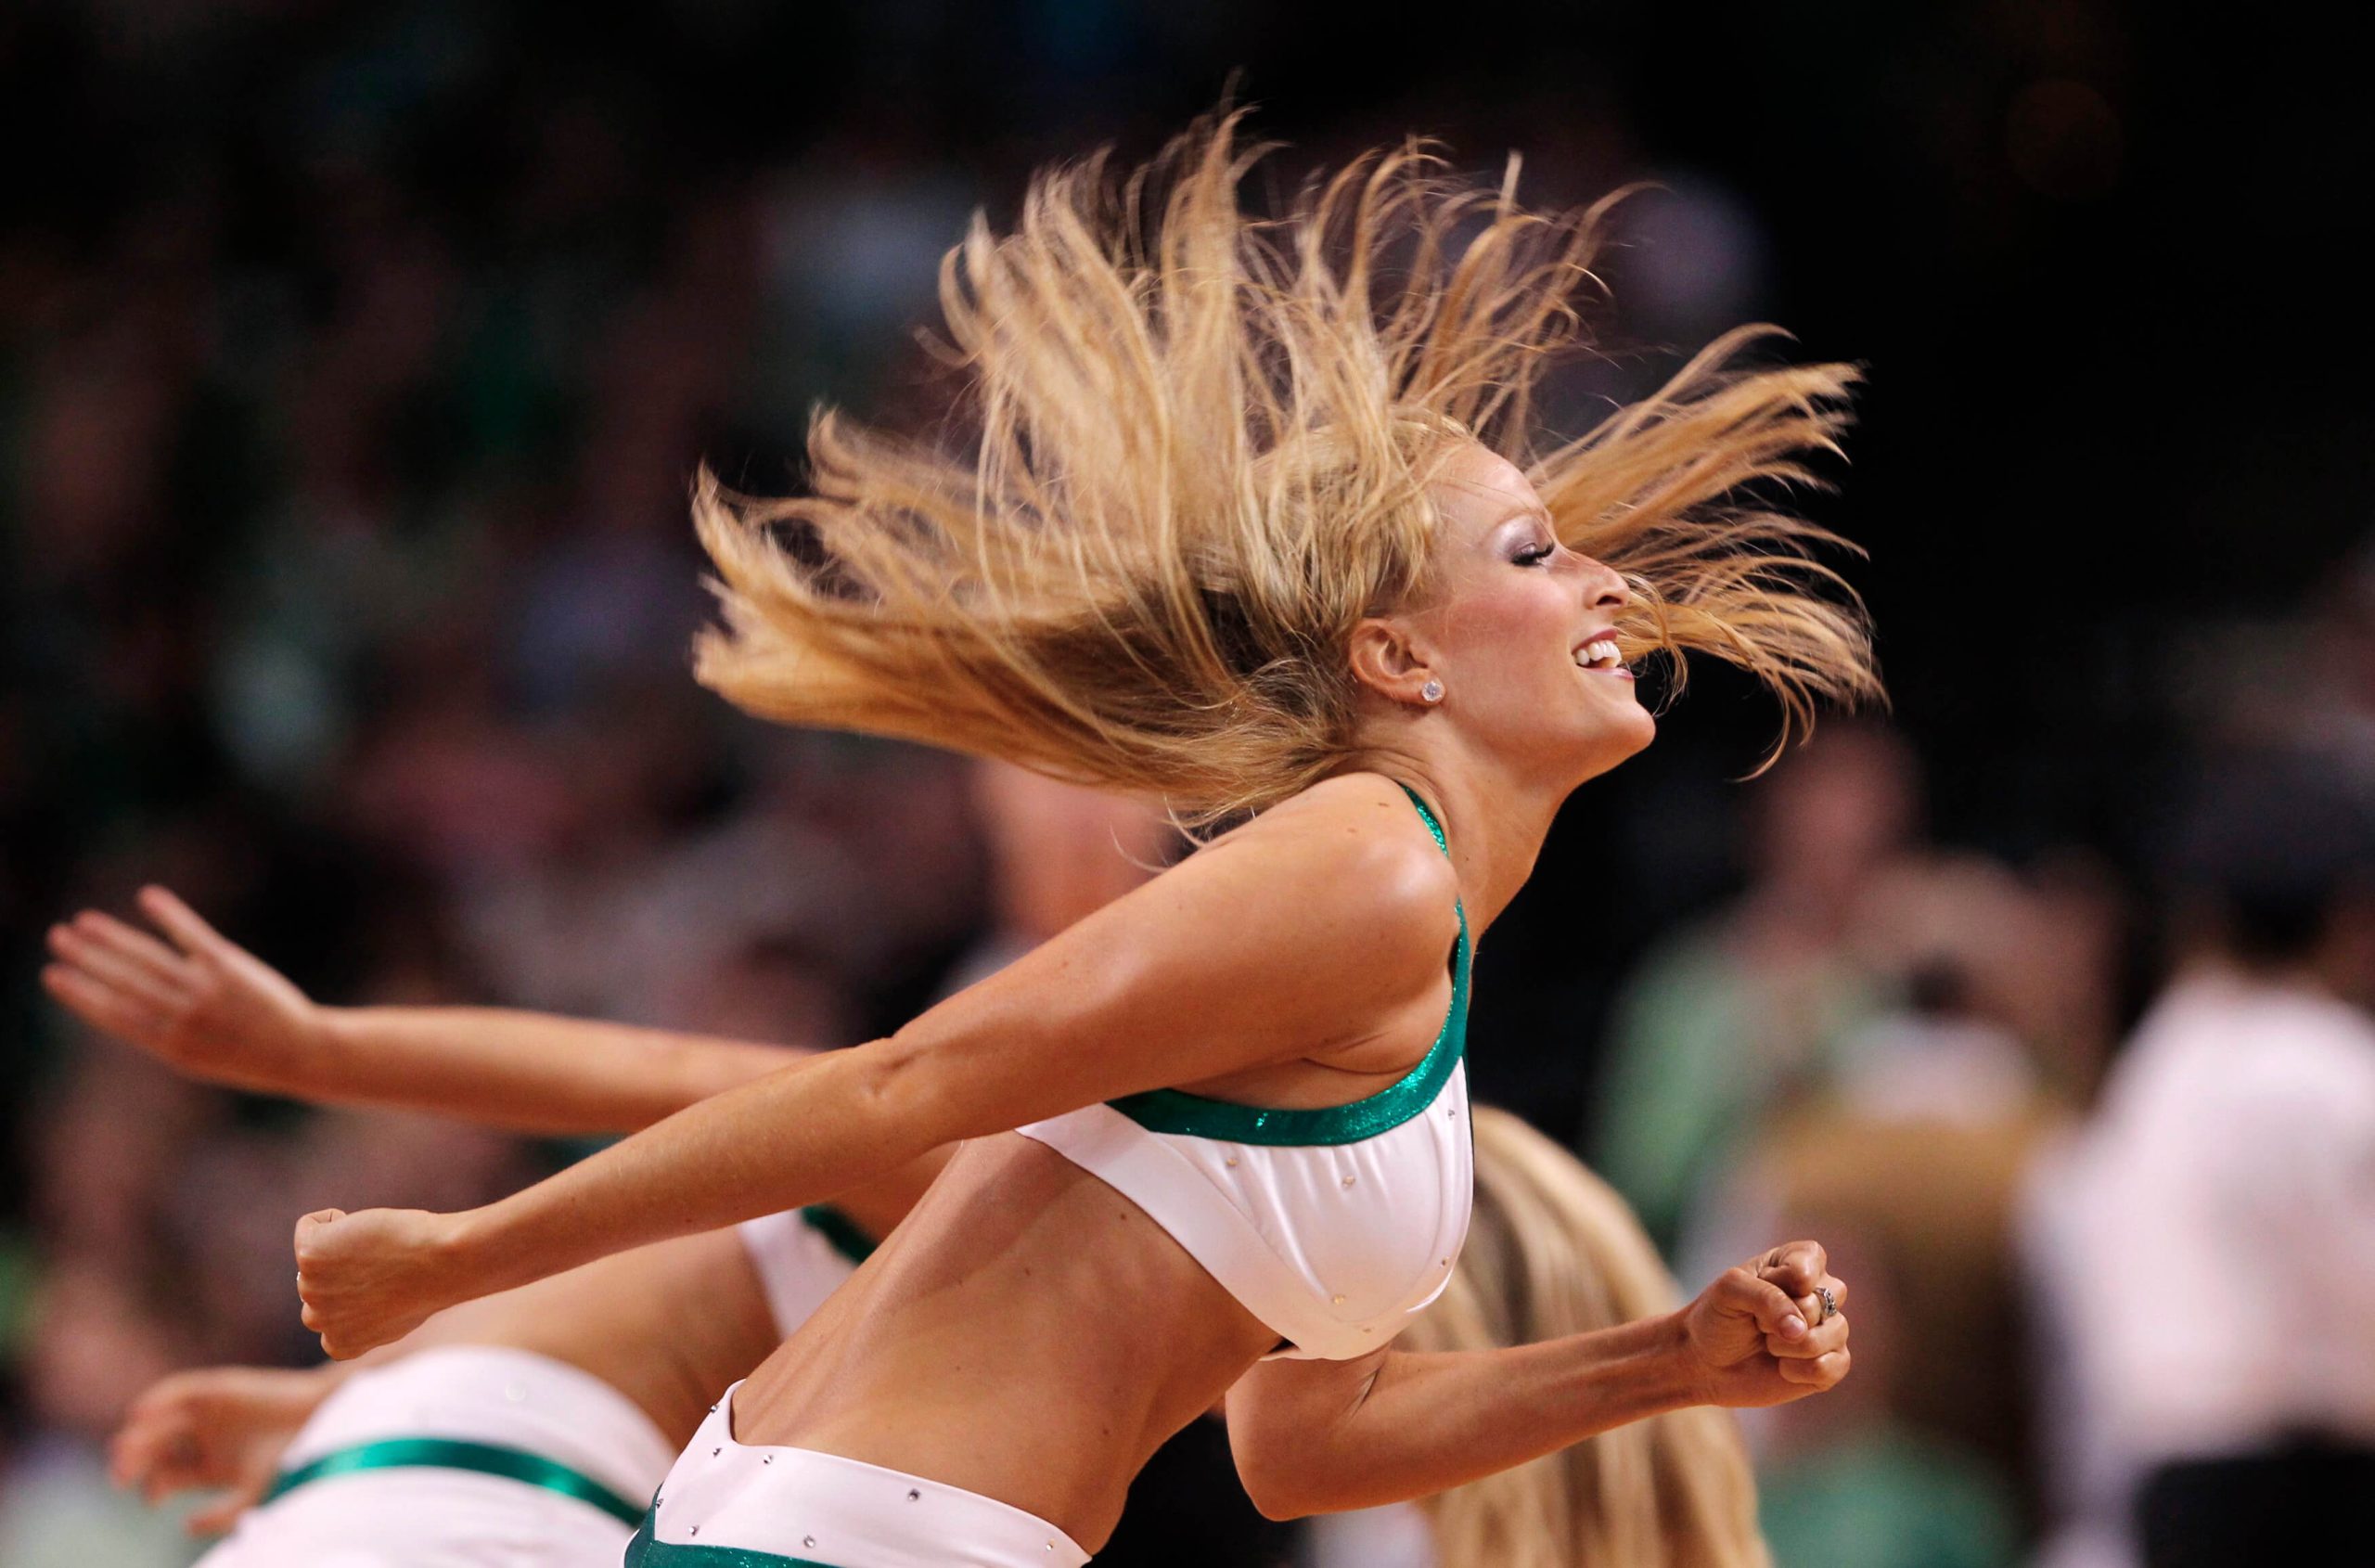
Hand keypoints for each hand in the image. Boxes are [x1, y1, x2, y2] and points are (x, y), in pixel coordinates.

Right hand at [43, 887, 321, 1090]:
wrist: (300, 1054)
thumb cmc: (245, 1056)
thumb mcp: (195, 1057)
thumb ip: (160, 1033)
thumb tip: (123, 1007)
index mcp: (168, 1046)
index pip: (113, 1015)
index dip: (80, 994)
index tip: (52, 975)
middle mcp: (183, 1018)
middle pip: (124, 981)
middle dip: (88, 958)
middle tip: (58, 937)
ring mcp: (206, 992)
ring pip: (149, 959)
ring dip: (113, 937)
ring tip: (84, 921)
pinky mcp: (230, 968)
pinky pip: (193, 936)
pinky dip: (170, 915)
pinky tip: (148, 897)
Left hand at [111, 1364, 333, 1533]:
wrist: (323, 1420)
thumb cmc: (294, 1462)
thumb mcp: (255, 1496)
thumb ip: (222, 1515)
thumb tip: (186, 1524)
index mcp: (211, 1468)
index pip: (166, 1479)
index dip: (152, 1489)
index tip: (153, 1499)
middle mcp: (204, 1439)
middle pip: (155, 1451)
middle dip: (134, 1463)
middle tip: (121, 1476)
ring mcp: (210, 1413)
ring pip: (162, 1422)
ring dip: (141, 1434)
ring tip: (126, 1449)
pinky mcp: (218, 1388)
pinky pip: (180, 1390)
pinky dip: (158, 1398)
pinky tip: (142, 1414)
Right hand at [294, 1207, 468, 1359]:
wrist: (443, 1263)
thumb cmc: (431, 1280)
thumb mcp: (394, 1311)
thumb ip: (364, 1313)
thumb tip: (351, 1290)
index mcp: (340, 1343)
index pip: (328, 1319)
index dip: (354, 1294)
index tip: (384, 1286)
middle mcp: (318, 1321)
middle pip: (318, 1284)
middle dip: (344, 1270)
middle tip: (385, 1263)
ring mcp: (310, 1288)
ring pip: (315, 1257)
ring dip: (340, 1245)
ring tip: (377, 1247)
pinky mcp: (310, 1256)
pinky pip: (309, 1226)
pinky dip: (331, 1219)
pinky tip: (363, 1225)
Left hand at [1675, 1239, 1850, 1408]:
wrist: (1705, 1364)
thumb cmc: (1718, 1318)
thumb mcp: (1730, 1292)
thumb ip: (1767, 1297)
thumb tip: (1801, 1329)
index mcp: (1795, 1263)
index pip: (1812, 1259)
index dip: (1790, 1276)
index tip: (1763, 1283)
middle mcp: (1817, 1294)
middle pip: (1828, 1296)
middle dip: (1785, 1313)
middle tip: (1758, 1322)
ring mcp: (1827, 1330)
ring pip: (1836, 1331)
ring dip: (1790, 1345)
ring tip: (1768, 1344)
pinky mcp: (1829, 1364)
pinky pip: (1833, 1365)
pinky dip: (1799, 1370)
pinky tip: (1782, 1368)